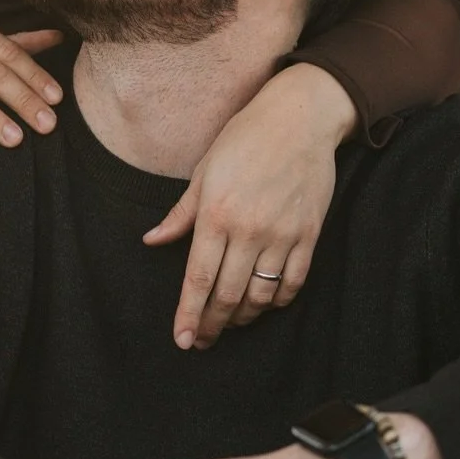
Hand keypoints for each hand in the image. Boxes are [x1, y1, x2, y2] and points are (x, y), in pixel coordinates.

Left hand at [143, 64, 357, 348]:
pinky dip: (278, 301)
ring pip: (261, 296)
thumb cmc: (244, 139)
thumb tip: (151, 241)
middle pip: (227, 295)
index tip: (183, 340)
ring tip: (230, 320)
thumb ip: (180, 214)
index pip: (198, 279)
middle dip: (212, 325)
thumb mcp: (203, 172)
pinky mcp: (308, 235)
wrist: (300, 118)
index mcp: (216, 215)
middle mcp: (248, 230)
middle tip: (203, 340)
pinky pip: (293, 283)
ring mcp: (282, 235)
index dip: (189, 315)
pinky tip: (265, 303)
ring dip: (243, 317)